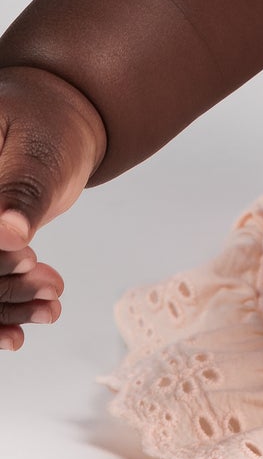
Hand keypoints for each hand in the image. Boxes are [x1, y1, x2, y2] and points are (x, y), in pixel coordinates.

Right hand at [0, 66, 105, 352]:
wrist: (61, 123)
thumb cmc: (49, 125)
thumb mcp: (39, 151)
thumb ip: (23, 190)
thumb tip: (9, 232)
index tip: (25, 258)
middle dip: (0, 284)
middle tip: (52, 291)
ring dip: (4, 304)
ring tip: (53, 308)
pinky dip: (1, 310)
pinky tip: (22, 335)